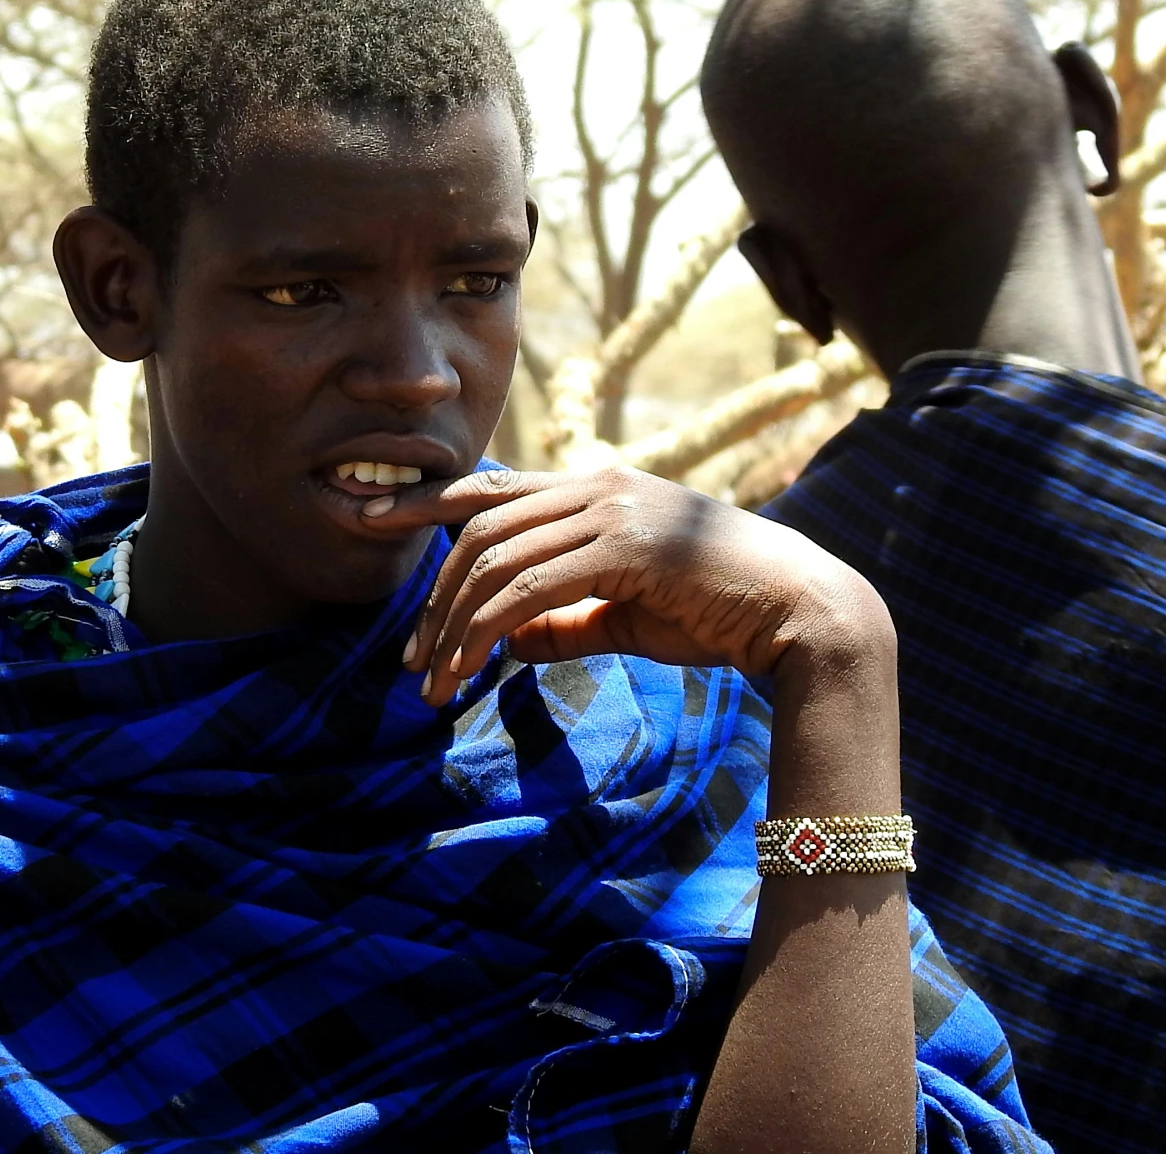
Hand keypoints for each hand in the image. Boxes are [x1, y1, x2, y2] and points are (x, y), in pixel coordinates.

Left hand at [361, 466, 893, 706]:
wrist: (798, 612)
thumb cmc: (718, 615)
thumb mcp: (623, 616)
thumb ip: (564, 620)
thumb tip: (505, 641)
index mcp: (595, 488)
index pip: (490, 488)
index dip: (424, 502)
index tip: (367, 518)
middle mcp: (598, 485)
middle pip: (480, 529)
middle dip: (431, 595)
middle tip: (410, 660)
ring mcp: (614, 509)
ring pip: (495, 559)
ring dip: (453, 626)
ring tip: (435, 682)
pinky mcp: (629, 545)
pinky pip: (530, 587)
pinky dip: (488, 628)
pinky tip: (471, 666)